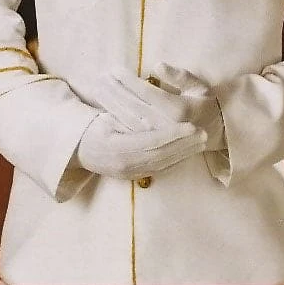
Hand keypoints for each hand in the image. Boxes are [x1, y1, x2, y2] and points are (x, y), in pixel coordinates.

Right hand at [77, 112, 206, 178]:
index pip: (153, 142)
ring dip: (183, 152)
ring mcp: (130, 172)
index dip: (174, 134)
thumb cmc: (92, 127)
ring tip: (201, 141)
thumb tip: (147, 109)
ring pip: (163, 163)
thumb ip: (125, 113)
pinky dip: (175, 159)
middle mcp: (125, 165)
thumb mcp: (105, 117)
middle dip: (184, 145)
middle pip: (162, 155)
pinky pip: (159, 168)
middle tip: (204, 134)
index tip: (192, 125)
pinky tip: (188, 150)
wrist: (79, 148)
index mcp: (117, 148)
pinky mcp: (135, 175)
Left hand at [96, 64, 225, 150]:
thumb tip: (157, 66)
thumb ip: (180, 76)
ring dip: (111, 103)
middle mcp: (165, 125)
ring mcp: (158, 137)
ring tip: (99, 88)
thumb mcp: (199, 86)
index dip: (128, 80)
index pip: (146, 92)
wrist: (213, 133)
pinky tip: (103, 110)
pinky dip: (115, 120)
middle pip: (133, 106)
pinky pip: (130, 133)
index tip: (114, 69)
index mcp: (177, 110)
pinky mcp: (152, 146)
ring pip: (128, 119)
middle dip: (115, 90)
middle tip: (100, 77)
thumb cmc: (204, 103)